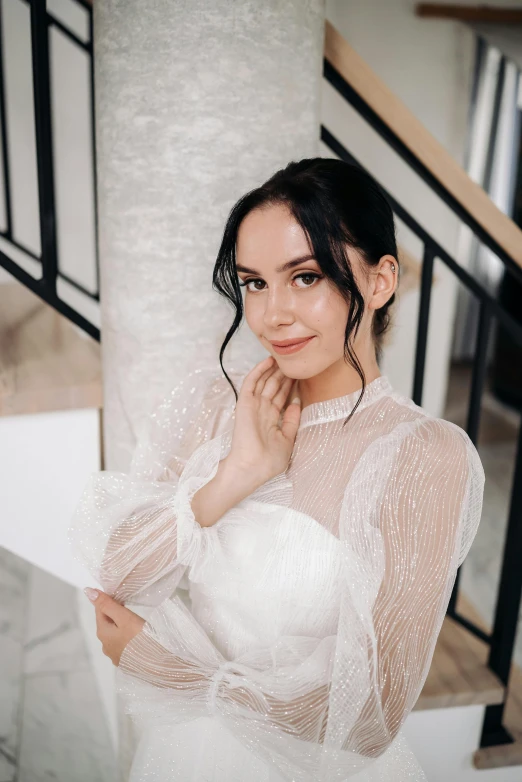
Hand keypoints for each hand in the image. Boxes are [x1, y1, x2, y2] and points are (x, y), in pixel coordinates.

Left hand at [83, 587, 144, 665]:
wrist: (157, 665)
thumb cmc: (140, 639)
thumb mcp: (124, 617)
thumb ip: (107, 604)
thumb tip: (88, 591)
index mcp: (103, 633)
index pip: (99, 610)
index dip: (108, 599)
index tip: (120, 593)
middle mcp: (105, 645)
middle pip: (106, 622)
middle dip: (115, 612)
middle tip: (129, 605)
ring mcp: (114, 655)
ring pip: (114, 634)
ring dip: (121, 626)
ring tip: (135, 621)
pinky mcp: (125, 661)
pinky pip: (122, 644)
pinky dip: (127, 637)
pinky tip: (137, 637)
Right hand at [226, 356, 300, 483]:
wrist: (253, 467)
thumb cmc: (269, 461)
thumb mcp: (287, 440)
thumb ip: (292, 421)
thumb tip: (297, 403)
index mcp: (271, 420)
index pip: (281, 397)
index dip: (290, 385)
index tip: (300, 374)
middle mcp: (262, 410)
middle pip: (273, 387)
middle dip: (283, 374)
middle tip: (292, 361)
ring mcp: (253, 406)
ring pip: (263, 382)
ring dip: (272, 369)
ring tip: (281, 356)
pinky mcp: (245, 403)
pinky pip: (251, 383)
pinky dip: (259, 371)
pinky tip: (268, 361)